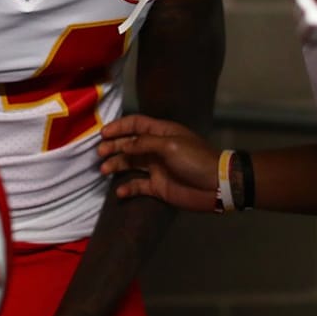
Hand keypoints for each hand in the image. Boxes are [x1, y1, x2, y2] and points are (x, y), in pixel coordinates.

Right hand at [97, 114, 220, 211]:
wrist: (217, 186)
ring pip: (130, 164)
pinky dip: (127, 188)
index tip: (102, 134)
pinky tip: (120, 191)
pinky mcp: (158, 187)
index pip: (136, 124)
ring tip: (104, 170)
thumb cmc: (195, 160)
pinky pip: (138, 185)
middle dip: (113, 147)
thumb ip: (145, 143)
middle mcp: (156, 149)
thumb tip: (123, 145)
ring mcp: (156, 168)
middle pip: (129, 144)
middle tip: (100, 153)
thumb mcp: (171, 145)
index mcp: (161, 133)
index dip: (119, 127)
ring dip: (116, 165)